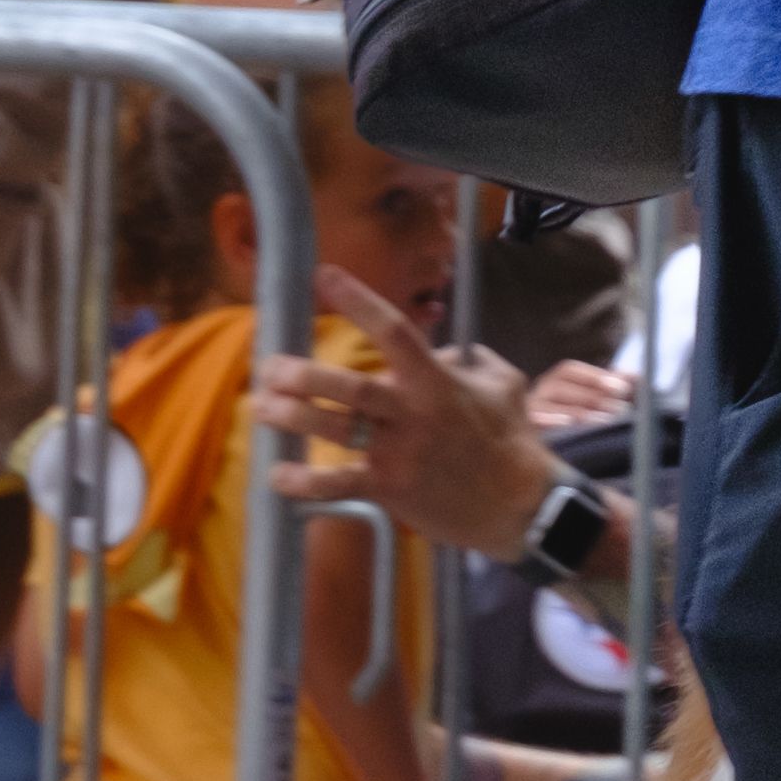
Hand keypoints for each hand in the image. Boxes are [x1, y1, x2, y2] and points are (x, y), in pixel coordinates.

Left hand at [260, 271, 554, 556]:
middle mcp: (413, 412)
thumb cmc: (511, 440)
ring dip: (293, 418)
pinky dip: (304, 483)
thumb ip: (469, 359)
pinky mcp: (391, 489)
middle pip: (351, 387)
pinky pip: (339, 485)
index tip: (323, 275)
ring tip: (260, 406)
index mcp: (437, 380)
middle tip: (270, 366)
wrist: (519, 506)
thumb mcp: (502, 382)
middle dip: (305, 375)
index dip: (357, 300)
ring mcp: (399, 452)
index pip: (394, 329)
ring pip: (336, 430)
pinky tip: (276, 476)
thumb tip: (444, 350)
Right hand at [525, 358, 641, 448]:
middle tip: (621, 407)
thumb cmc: (574, 418)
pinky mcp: (526, 433)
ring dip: (579, 411)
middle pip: (561, 388)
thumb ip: (612, 386)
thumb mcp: (595, 400)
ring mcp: (529, 413)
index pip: (569, 371)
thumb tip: (637, 377)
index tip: (621, 387)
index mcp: (553, 382)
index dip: (595, 376)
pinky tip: (568, 425)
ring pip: (550, 407)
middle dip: (593, 396)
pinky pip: (535, 425)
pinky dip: (550, 423)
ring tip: (606, 420)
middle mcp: (538, 394)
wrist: (542, 450)